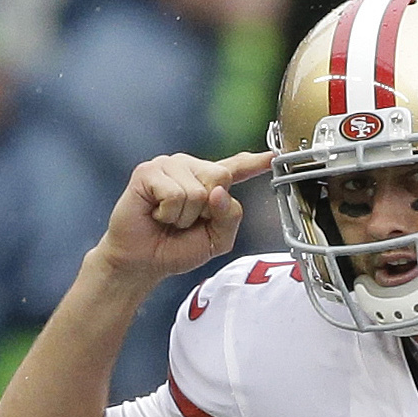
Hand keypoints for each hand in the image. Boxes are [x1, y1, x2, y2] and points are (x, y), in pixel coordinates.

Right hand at [96, 151, 274, 284]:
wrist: (143, 261)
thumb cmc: (177, 248)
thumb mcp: (217, 240)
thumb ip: (230, 217)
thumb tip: (219, 192)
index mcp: (210, 183)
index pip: (238, 167)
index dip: (256, 161)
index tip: (274, 155)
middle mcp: (192, 168)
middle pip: (220, 177)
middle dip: (207, 209)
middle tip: (187, 220)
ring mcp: (169, 166)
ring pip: (197, 190)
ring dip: (184, 216)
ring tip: (169, 218)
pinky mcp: (148, 172)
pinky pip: (175, 194)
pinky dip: (169, 213)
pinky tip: (157, 213)